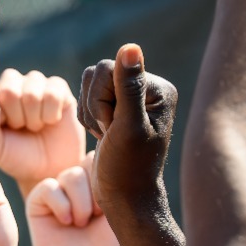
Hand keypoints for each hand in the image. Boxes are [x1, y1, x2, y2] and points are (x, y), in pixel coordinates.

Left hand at [0, 69, 83, 194]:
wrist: (51, 168)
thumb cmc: (18, 157)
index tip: (3, 128)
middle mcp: (10, 83)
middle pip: (8, 90)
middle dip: (17, 118)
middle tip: (21, 128)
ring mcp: (34, 82)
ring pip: (31, 93)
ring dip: (34, 119)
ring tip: (35, 126)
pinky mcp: (57, 86)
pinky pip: (53, 94)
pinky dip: (51, 115)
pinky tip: (51, 121)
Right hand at [27, 155, 126, 245]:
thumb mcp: (122, 207)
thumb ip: (115, 176)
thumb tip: (105, 147)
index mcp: (99, 180)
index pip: (104, 157)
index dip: (110, 178)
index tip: (113, 206)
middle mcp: (78, 182)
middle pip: (88, 162)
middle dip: (98, 192)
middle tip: (98, 217)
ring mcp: (57, 190)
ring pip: (70, 176)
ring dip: (82, 203)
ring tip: (82, 224)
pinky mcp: (38, 202)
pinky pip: (49, 187)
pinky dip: (62, 206)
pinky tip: (67, 223)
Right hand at [78, 42, 176, 222]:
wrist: (125, 198)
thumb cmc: (128, 169)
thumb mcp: (128, 128)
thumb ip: (129, 87)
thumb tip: (130, 46)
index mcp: (158, 88)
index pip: (109, 68)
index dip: (101, 100)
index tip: (116, 130)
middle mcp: (148, 88)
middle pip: (97, 73)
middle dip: (95, 107)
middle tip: (110, 134)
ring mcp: (132, 98)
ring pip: (89, 83)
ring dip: (89, 113)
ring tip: (106, 136)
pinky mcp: (117, 108)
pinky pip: (87, 96)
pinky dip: (87, 119)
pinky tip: (103, 137)